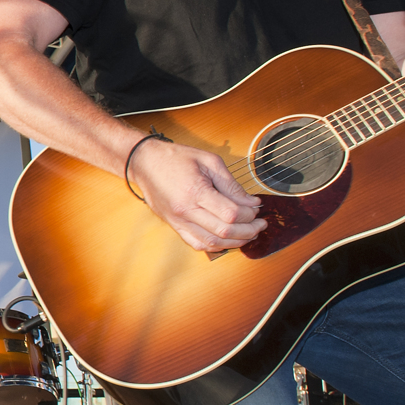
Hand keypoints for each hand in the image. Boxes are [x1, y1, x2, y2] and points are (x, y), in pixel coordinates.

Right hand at [127, 136, 263, 252]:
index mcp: (195, 191)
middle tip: (260, 224)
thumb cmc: (175, 158)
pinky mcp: (174, 225)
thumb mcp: (209, 161)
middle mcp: (185, 210)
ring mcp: (178, 221)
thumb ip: (231, 183)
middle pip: (224, 231)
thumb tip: (250, 202)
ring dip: (235, 242)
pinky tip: (226, 239)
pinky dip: (215, 246)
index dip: (249, 213)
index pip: (231, 213)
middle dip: (248, 230)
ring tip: (248, 234)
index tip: (257, 207)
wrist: (144, 163)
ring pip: (212, 243)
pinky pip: (196, 244)